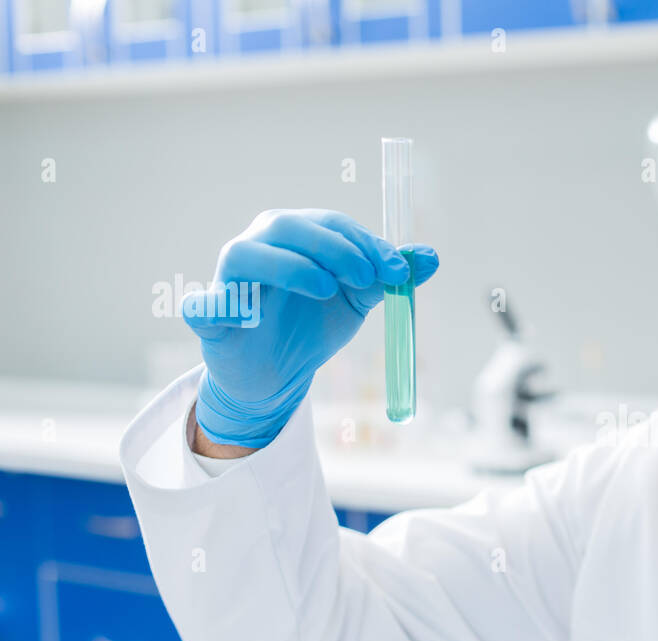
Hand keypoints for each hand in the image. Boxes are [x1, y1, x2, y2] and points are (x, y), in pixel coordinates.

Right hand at [181, 208, 438, 447]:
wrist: (277, 375)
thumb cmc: (312, 324)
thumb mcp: (357, 300)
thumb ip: (388, 276)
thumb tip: (432, 258)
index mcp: (295, 236)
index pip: (331, 225)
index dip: (367, 243)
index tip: (400, 272)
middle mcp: (258, 246)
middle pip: (288, 226)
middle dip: (333, 247)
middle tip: (367, 277)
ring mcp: (229, 280)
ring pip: (246, 254)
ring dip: (289, 267)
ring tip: (326, 290)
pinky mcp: (208, 318)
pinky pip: (201, 305)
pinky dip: (217, 305)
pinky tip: (246, 316)